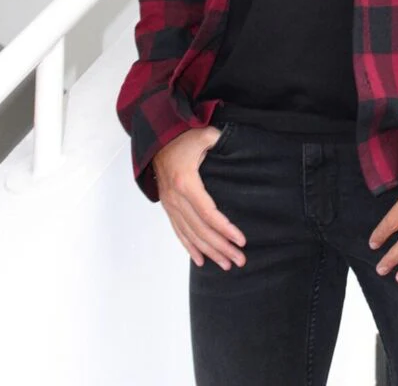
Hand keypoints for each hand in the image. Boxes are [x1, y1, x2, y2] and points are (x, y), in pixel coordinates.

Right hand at [152, 127, 246, 270]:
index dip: (225, 229)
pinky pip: (179, 231)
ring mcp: (170, 204)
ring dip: (209, 251)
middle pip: (201, 230)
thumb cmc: (182, 135)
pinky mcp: (168, 205)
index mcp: (186, 182)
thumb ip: (221, 141)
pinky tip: (201, 260)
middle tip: (240, 260)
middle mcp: (176, 198)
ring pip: (191, 234)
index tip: (241, 240)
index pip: (208, 213)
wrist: (156, 137)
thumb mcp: (204, 134)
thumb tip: (240, 148)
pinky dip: (190, 247)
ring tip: (227, 264)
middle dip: (222, 247)